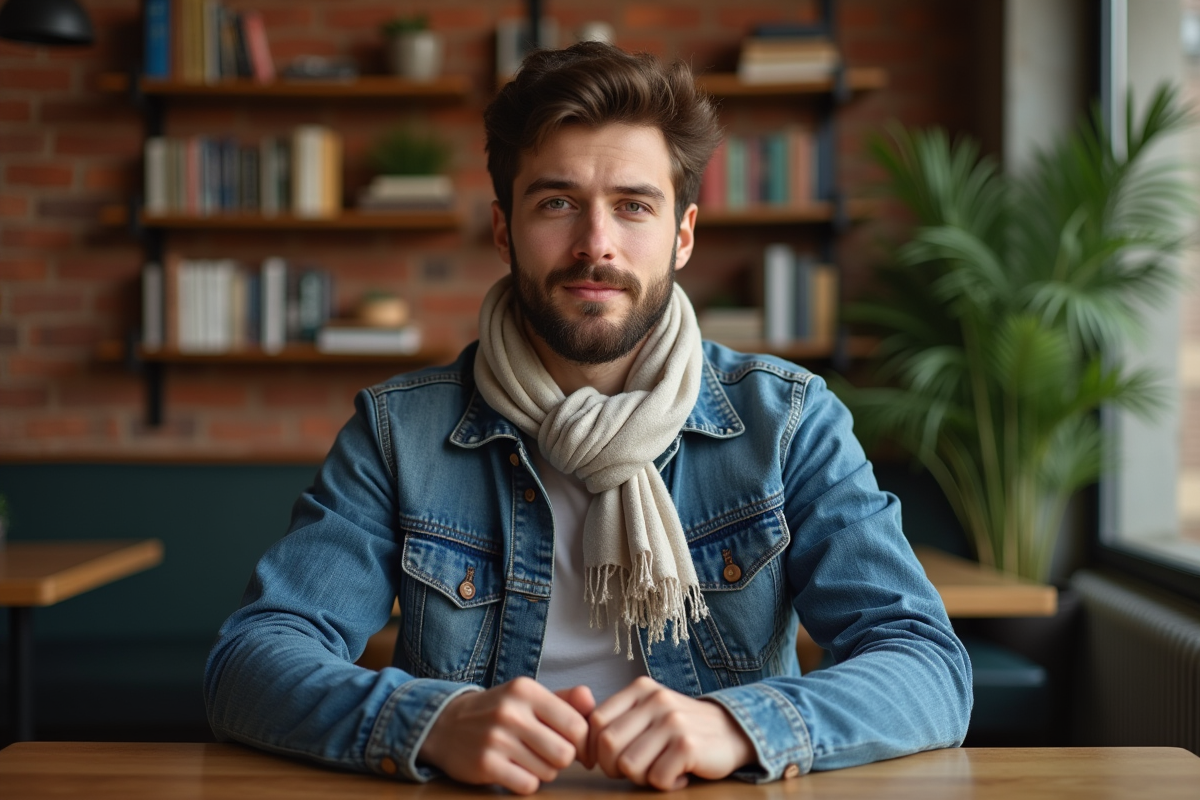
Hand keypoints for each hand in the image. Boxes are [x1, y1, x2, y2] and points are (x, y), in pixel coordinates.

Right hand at [417, 677, 594, 794]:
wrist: (445, 725)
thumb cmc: (499, 711)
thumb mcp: (528, 697)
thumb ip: (564, 700)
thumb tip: (592, 702)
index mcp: (526, 690)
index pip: (577, 725)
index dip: (581, 741)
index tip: (573, 745)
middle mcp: (511, 711)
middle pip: (565, 753)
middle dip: (561, 759)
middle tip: (547, 754)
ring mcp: (496, 738)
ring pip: (548, 772)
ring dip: (543, 772)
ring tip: (527, 759)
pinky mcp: (485, 764)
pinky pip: (528, 785)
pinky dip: (526, 783)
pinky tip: (514, 770)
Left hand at [586, 676, 755, 790]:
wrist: (733, 732)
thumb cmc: (680, 730)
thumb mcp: (647, 714)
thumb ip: (616, 722)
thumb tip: (578, 748)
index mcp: (640, 689)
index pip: (596, 721)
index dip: (593, 749)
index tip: (604, 762)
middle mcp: (655, 700)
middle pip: (607, 745)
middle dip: (614, 768)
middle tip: (635, 770)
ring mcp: (672, 721)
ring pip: (629, 765)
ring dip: (642, 777)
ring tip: (660, 769)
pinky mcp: (688, 745)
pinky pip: (656, 779)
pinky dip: (665, 784)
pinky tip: (679, 774)